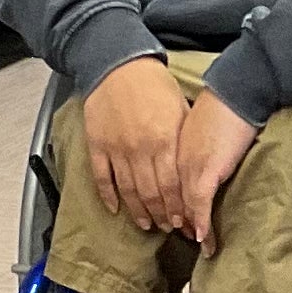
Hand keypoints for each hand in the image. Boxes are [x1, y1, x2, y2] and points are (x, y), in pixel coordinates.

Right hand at [79, 57, 191, 233]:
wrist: (118, 64)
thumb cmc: (154, 84)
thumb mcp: (180, 108)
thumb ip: (184, 138)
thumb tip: (194, 166)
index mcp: (164, 140)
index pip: (174, 185)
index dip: (179, 207)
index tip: (184, 220)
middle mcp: (141, 149)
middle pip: (152, 193)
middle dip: (162, 215)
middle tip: (168, 228)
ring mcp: (116, 149)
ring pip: (128, 190)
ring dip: (138, 211)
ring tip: (146, 224)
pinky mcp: (97, 145)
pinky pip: (102, 178)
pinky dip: (108, 196)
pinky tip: (116, 209)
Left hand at [173, 91, 260, 253]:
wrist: (236, 94)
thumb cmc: (223, 106)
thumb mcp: (199, 126)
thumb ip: (193, 142)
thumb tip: (199, 152)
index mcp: (171, 148)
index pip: (164, 184)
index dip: (167, 203)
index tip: (171, 217)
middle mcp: (175, 161)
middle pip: (169, 198)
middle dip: (173, 220)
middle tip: (180, 236)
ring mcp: (189, 168)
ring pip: (182, 206)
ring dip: (189, 227)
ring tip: (196, 243)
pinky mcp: (206, 173)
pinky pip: (199, 206)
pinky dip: (202, 223)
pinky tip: (203, 238)